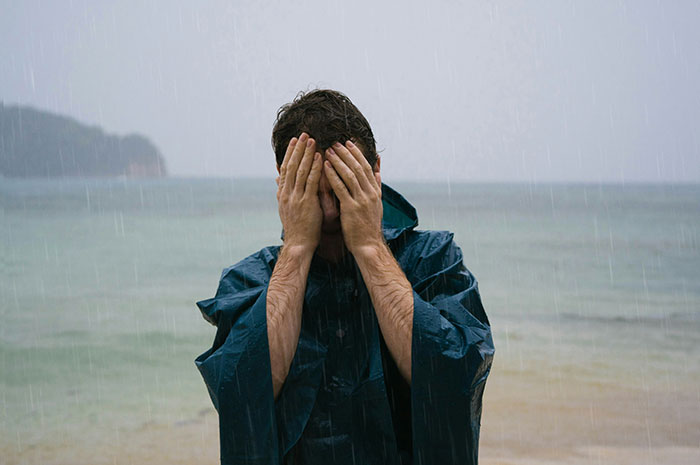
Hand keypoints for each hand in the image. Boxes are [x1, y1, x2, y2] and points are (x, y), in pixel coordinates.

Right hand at [277, 132, 323, 254]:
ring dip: (307, 154)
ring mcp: (296, 197)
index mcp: (282, 194)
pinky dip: (315, 168)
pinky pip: (311, 182)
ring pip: (301, 171)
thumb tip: (278, 180)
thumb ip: (282, 192)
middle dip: (298, 149)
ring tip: (312, 140)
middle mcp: (287, 193)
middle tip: (304, 134)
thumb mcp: (285, 208)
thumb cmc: (296, 228)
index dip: (290, 153)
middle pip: (292, 166)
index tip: (294, 140)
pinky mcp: (306, 203)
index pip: (285, 168)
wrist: (298, 244)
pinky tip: (320, 158)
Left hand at [323, 140, 383, 255]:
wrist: (368, 245)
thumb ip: (376, 184)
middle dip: (346, 153)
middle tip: (335, 142)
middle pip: (358, 167)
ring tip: (328, 150)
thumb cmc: (368, 226)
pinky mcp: (351, 209)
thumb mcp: (377, 203)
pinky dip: (333, 175)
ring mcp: (361, 200)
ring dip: (338, 161)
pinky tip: (324, 167)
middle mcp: (370, 193)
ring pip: (350, 175)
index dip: (357, 153)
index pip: (366, 167)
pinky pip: (341, 188)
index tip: (348, 142)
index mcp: (375, 191)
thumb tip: (378, 166)